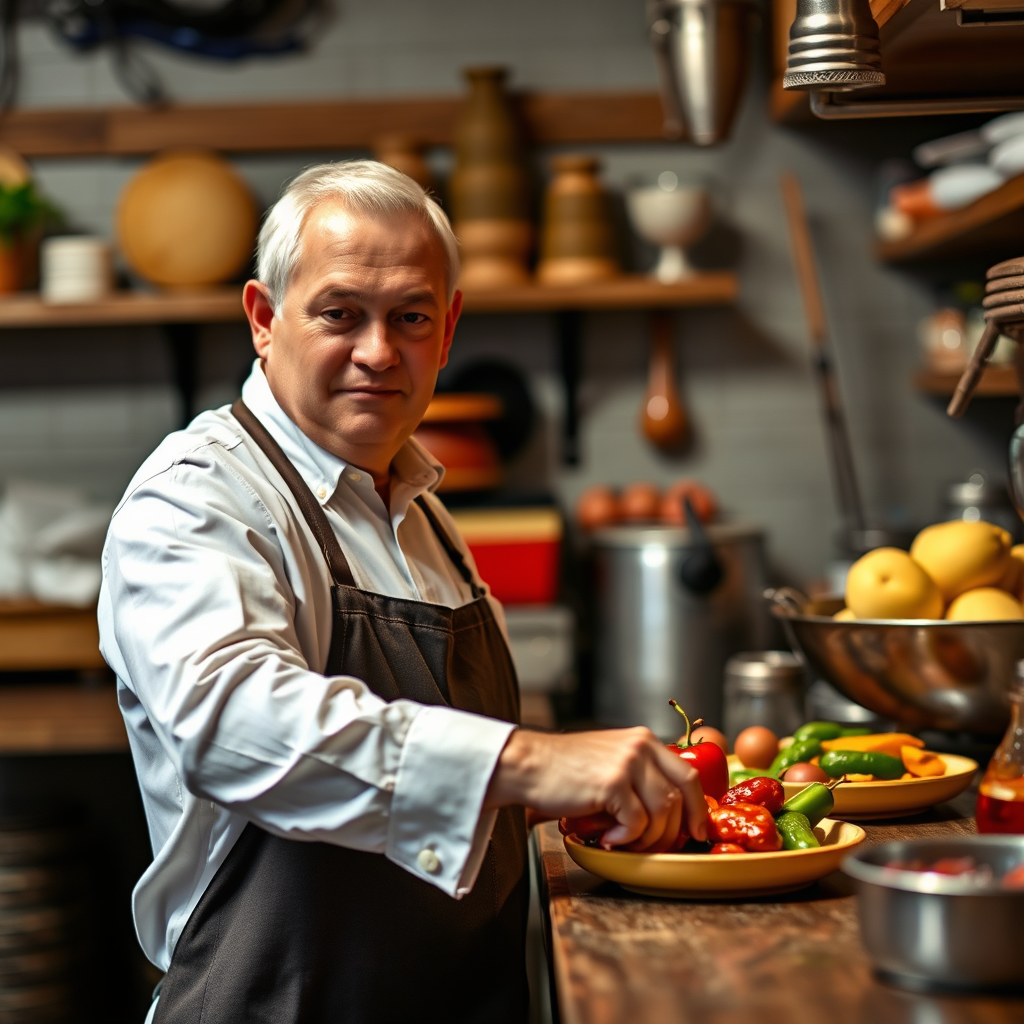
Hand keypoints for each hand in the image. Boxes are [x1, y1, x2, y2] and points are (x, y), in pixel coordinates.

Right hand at [484, 728, 706, 851]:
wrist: (528, 764)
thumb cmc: (564, 768)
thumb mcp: (610, 759)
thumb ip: (639, 774)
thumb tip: (669, 811)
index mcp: (643, 740)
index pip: (689, 774)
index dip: (698, 807)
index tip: (698, 830)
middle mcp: (640, 746)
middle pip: (681, 795)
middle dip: (674, 830)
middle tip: (657, 847)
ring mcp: (628, 763)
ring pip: (663, 813)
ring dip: (647, 838)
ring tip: (623, 842)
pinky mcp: (613, 784)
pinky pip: (637, 823)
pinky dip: (626, 839)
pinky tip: (607, 838)